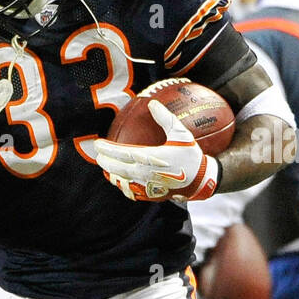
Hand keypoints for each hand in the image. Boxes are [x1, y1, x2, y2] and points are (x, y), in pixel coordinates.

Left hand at [86, 99, 218, 202]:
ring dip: (111, 173)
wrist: (201, 181)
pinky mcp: (149, 194)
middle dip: (104, 161)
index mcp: (151, 158)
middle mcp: (145, 174)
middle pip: (117, 169)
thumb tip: (152, 103)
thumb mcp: (182, 134)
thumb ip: (166, 118)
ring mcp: (146, 186)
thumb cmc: (191, 156)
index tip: (98, 143)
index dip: (108, 149)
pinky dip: (122, 183)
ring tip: (105, 165)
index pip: (122, 154)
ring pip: (121, 181)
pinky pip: (130, 190)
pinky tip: (119, 178)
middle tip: (98, 154)